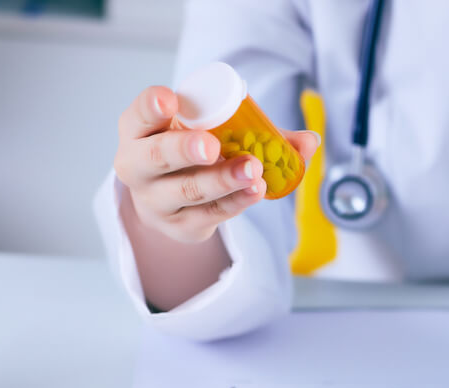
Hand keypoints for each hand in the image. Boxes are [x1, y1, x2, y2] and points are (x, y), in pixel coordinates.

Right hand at [114, 86, 318, 242]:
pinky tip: (255, 191)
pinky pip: (210, 213)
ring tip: (253, 169)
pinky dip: (236, 201)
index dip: (152, 106)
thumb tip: (310, 141)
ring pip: (187, 190)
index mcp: (140, 131)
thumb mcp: (208, 132)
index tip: (170, 100)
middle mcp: (138, 165)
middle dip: (184, 149)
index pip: (138, 115)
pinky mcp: (180, 226)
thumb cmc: (191, 155)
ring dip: (223, 180)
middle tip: (212, 147)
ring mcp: (157, 200)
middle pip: (156, 157)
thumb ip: (256, 128)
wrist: (173, 203)